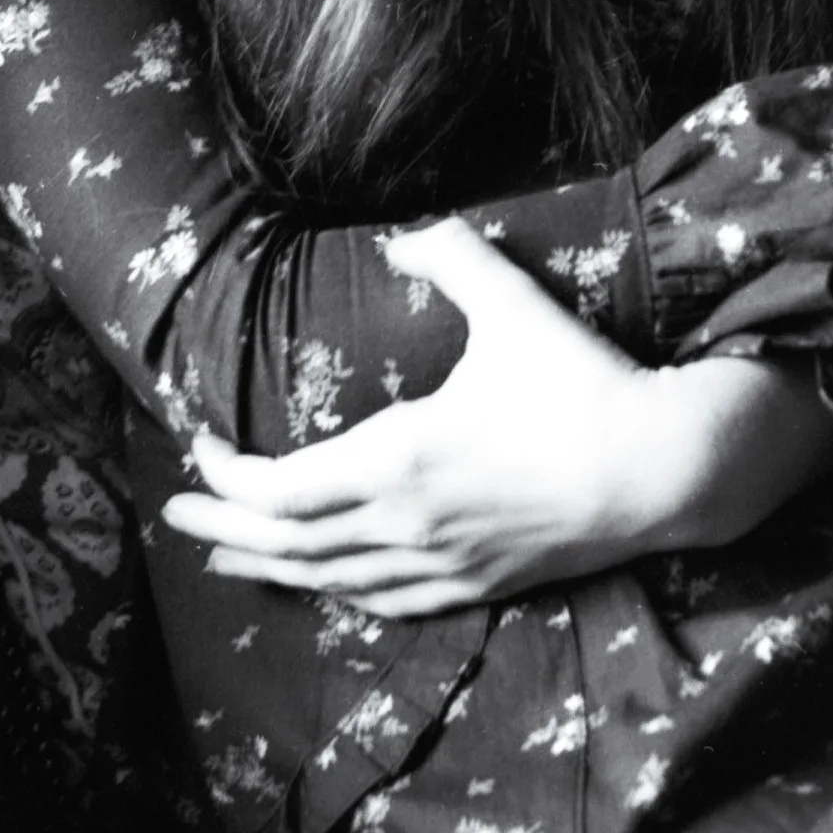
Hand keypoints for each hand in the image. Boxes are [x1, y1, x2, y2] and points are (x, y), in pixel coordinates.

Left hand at [156, 218, 832, 616]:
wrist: (657, 470)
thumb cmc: (581, 386)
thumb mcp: (512, 305)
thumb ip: (452, 256)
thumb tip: (407, 230)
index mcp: (399, 459)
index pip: (281, 488)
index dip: (227, 477)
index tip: (199, 448)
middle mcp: (407, 524)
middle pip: (289, 544)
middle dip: (223, 530)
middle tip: (175, 519)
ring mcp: (441, 564)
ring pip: (331, 581)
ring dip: (268, 568)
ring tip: (226, 558)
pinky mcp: (477, 586)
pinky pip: (385, 602)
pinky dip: (338, 592)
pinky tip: (326, 584)